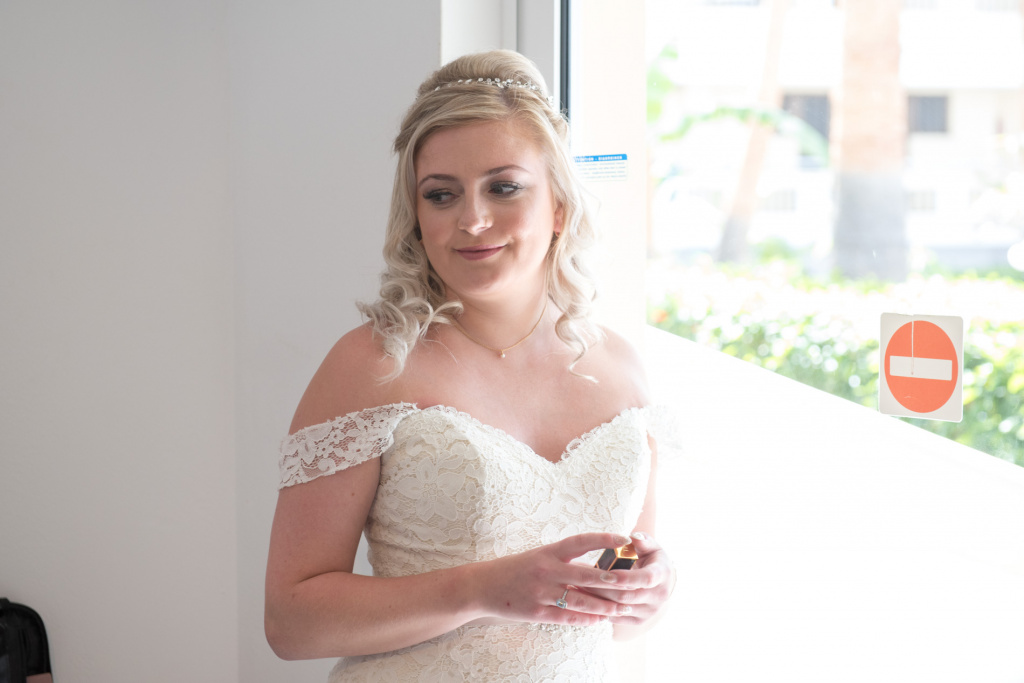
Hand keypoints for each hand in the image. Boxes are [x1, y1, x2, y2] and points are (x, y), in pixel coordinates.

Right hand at [474, 532, 659, 626]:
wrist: (482, 586)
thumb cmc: (514, 569)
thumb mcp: (538, 557)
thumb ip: (563, 562)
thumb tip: (593, 569)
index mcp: (548, 552)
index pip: (581, 541)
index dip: (603, 539)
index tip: (623, 538)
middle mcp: (547, 570)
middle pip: (586, 574)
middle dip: (611, 580)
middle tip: (632, 582)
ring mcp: (542, 592)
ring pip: (580, 599)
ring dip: (603, 605)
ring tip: (620, 608)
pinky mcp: (536, 612)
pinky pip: (566, 616)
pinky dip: (584, 619)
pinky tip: (598, 620)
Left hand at [579, 532, 674, 625]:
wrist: (661, 582)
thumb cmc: (651, 559)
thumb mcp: (650, 546)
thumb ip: (642, 540)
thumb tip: (632, 538)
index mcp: (662, 575)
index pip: (645, 579)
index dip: (625, 578)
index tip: (605, 574)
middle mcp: (659, 596)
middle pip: (627, 596)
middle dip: (603, 589)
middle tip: (582, 579)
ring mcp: (649, 611)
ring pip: (619, 609)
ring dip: (598, 599)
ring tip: (580, 588)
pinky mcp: (639, 620)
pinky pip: (616, 618)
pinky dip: (600, 609)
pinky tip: (586, 599)